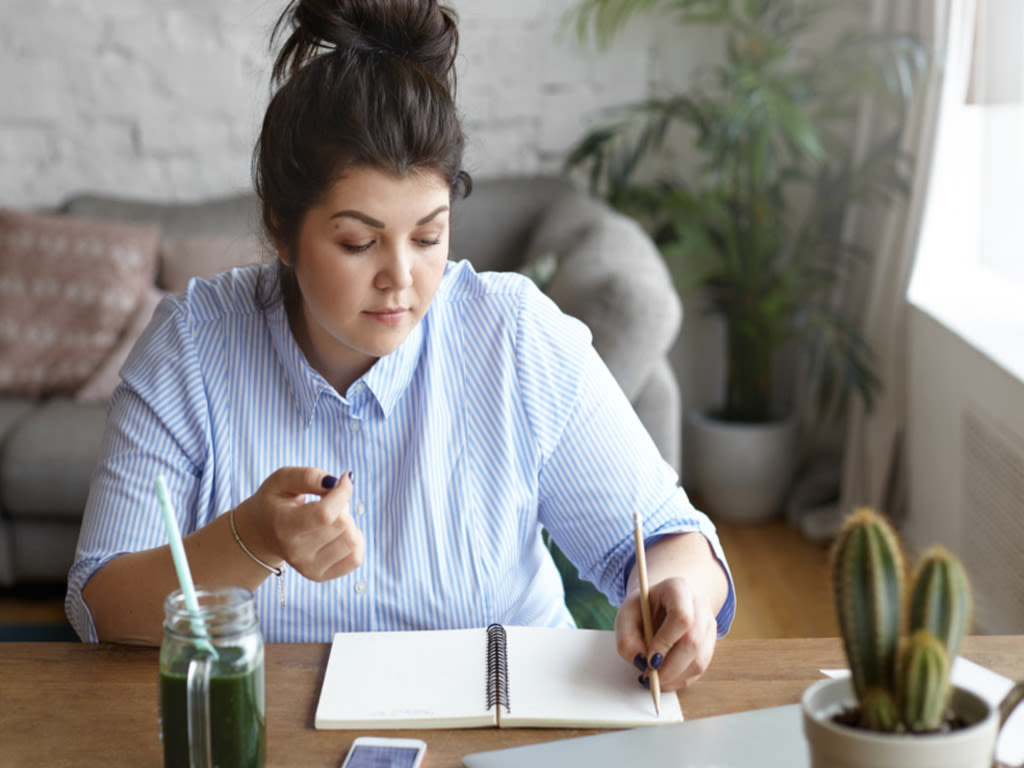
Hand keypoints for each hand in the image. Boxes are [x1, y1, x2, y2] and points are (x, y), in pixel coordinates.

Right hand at [234, 466, 363, 581]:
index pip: (325, 514)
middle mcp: (296, 553)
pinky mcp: (320, 576)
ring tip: (329, 518)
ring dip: (348, 523)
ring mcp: (308, 568)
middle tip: (326, 502)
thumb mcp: (282, 480)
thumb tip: (335, 482)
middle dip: (342, 505)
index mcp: (284, 527)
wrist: (261, 534)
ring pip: (352, 541)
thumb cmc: (275, 502)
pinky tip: (338, 533)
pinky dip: (355, 541)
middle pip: (342, 524)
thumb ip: (307, 476)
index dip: (342, 493)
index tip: (343, 480)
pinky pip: (356, 559)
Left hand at [615, 575, 717, 691]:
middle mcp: (699, 604)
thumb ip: (627, 640)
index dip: (665, 641)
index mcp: (678, 588)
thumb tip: (642, 664)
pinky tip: (664, 677)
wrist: (661, 603)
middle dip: (669, 667)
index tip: (649, 659)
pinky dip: (680, 679)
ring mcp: (708, 624)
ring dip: (674, 677)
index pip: (681, 616)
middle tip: (649, 677)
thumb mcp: (625, 617)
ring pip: (699, 660)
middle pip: (693, 642)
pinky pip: (699, 669)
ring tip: (654, 678)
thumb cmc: (642, 609)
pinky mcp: (710, 643)